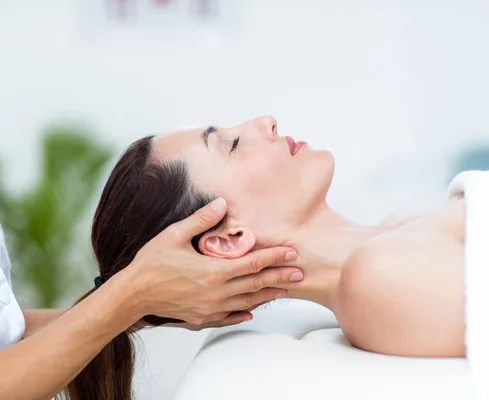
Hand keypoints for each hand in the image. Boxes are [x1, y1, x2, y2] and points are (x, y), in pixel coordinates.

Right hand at [125, 197, 301, 327]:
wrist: (132, 294)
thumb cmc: (151, 263)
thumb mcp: (174, 235)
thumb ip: (201, 219)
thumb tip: (222, 203)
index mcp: (213, 271)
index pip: (252, 263)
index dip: (274, 257)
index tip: (291, 253)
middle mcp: (216, 293)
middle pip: (255, 284)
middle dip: (279, 277)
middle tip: (299, 273)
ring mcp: (209, 308)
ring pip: (246, 303)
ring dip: (266, 296)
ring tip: (284, 290)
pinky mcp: (200, 318)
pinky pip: (227, 318)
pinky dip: (242, 314)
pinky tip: (251, 312)